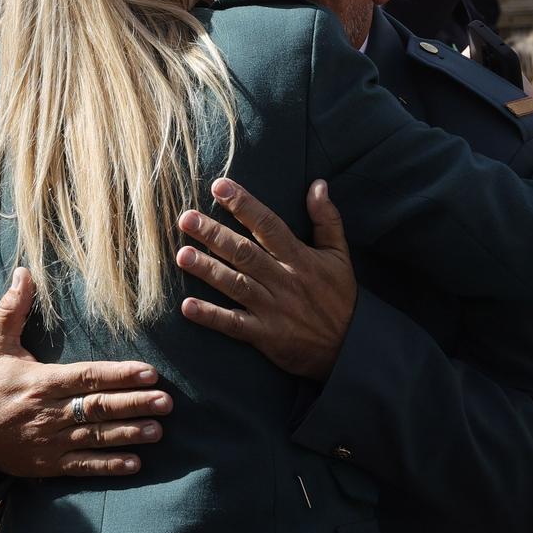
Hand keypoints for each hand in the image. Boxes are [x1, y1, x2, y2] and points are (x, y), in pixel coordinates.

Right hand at [0, 267, 171, 476]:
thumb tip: (24, 272)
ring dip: (128, 434)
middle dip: (133, 404)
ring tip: (158, 430)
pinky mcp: (46, 465)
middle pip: (97, 407)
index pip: (86, 377)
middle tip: (166, 402)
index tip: (149, 372)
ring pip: (94, 438)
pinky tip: (134, 463)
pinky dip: (108, 466)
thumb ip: (12, 309)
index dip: (118, 375)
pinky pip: (82, 467)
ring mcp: (48, 442)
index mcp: (39, 382)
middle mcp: (47, 413)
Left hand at [176, 178, 355, 380]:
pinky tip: (188, 307)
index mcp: (300, 258)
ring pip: (236, 284)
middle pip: (244, 252)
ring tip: (182, 255)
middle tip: (186, 218)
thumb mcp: (339, 255)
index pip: (268, 225)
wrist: (351, 348)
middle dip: (214, 234)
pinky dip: (211, 316)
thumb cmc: (340, 297)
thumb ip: (327, 219)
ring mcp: (273, 309)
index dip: (244, 205)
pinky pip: (234, 325)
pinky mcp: (266, 335)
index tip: (219, 186)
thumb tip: (318, 184)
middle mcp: (284, 280)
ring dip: (207, 270)